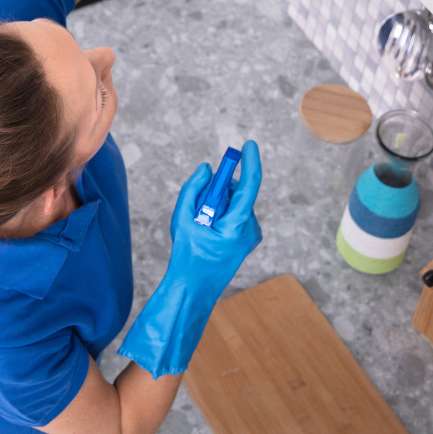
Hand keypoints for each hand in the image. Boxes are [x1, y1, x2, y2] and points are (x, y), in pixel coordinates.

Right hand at [116, 141, 263, 377]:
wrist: (195, 288)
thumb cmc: (187, 255)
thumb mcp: (182, 219)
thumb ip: (193, 189)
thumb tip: (207, 169)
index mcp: (237, 225)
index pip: (250, 185)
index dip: (250, 162)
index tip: (249, 144)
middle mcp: (250, 229)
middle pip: (238, 193)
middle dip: (219, 189)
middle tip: (198, 202)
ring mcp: (251, 235)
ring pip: (235, 203)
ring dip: (217, 203)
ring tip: (199, 223)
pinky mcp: (247, 238)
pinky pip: (235, 214)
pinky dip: (220, 212)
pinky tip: (206, 229)